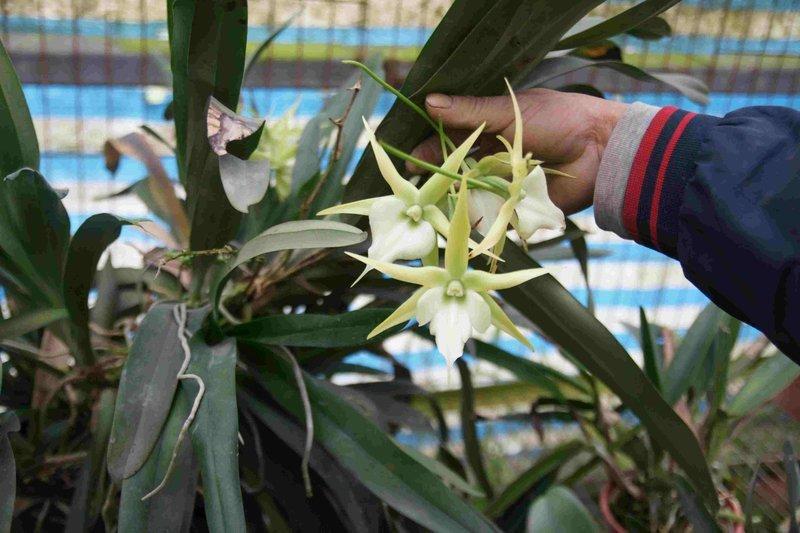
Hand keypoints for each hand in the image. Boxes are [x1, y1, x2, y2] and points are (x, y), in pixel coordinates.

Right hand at [410, 88, 627, 214]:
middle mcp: (492, 157)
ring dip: (451, 195)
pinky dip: (474, 213)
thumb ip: (470, 111)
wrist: (599, 152)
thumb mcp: (509, 112)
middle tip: (414, 179)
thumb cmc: (559, 121)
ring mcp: (502, 183)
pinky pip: (489, 213)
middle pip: (454, 167)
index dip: (428, 144)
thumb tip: (429, 101)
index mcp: (490, 129)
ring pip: (467, 192)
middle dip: (435, 174)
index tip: (409, 154)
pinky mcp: (514, 206)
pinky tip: (457, 214)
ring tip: (431, 198)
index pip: (450, 137)